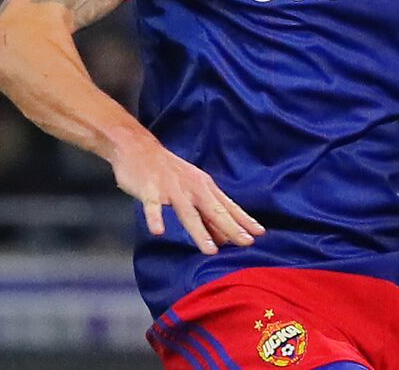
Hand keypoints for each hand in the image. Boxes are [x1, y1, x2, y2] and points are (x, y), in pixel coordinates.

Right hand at [109, 130, 265, 254]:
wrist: (138, 147)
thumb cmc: (169, 172)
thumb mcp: (192, 188)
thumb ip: (206, 213)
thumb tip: (223, 238)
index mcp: (204, 187)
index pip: (228, 207)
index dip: (244, 220)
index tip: (260, 233)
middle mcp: (192, 188)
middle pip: (214, 211)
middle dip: (231, 227)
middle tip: (246, 243)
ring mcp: (171, 189)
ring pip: (188, 213)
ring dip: (200, 231)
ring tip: (210, 250)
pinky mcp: (150, 189)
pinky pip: (152, 206)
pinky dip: (155, 217)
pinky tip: (158, 231)